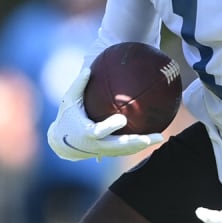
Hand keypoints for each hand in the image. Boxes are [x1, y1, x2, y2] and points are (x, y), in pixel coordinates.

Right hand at [46, 67, 163, 160]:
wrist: (61, 144)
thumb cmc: (67, 117)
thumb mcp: (68, 100)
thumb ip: (78, 85)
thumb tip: (89, 68)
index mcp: (87, 132)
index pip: (100, 131)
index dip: (111, 126)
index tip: (123, 119)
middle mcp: (96, 145)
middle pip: (119, 146)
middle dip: (136, 142)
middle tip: (152, 137)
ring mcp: (103, 151)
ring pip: (125, 150)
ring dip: (142, 145)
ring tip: (160, 138)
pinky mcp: (108, 153)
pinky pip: (125, 150)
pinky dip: (138, 145)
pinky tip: (153, 138)